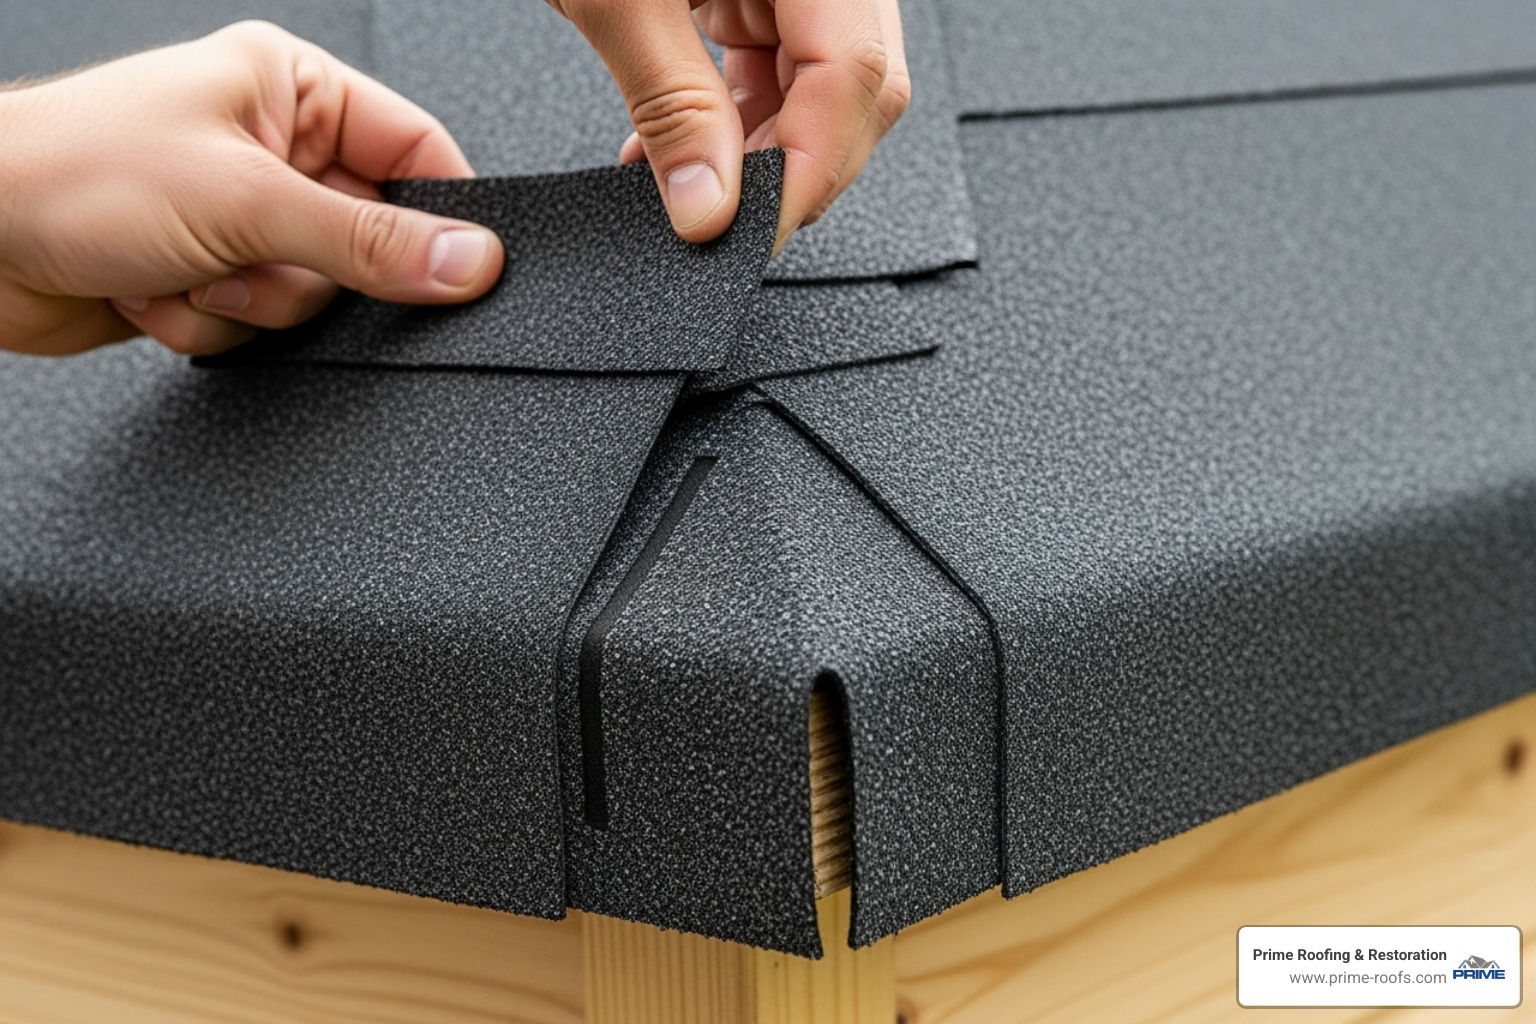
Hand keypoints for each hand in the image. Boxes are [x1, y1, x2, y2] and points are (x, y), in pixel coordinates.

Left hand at [0, 22, 503, 356]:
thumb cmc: (71, 173)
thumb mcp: (246, 202)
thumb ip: (369, 243)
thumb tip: (467, 260)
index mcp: (291, 89)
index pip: (416, 152)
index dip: (443, 215)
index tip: (460, 267)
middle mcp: (271, 148)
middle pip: (368, 241)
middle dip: (303, 270)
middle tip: (255, 254)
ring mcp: (242, 215)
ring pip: (315, 296)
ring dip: (249, 303)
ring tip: (189, 268)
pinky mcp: (213, 272)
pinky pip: (262, 324)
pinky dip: (211, 324)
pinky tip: (159, 289)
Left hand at [549, 0, 910, 249]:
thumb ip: (671, 104)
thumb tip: (709, 206)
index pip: (854, 75)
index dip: (810, 170)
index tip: (752, 232)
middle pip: (858, 86)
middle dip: (794, 167)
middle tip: (721, 218)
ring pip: (825, 84)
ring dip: (763, 148)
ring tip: (686, 182)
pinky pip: (782, 63)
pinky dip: (738, 115)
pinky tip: (685, 146)